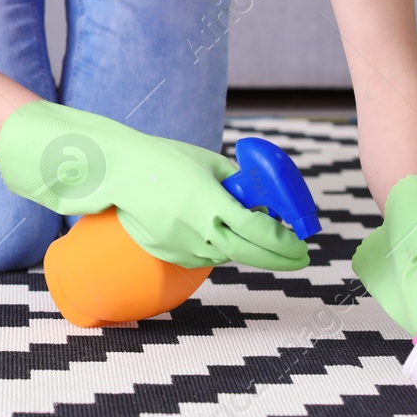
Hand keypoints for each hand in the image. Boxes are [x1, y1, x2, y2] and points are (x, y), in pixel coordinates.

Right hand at [0, 100, 310, 271]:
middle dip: (278, 257)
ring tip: (258, 239)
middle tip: (297, 257)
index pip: (257, 230)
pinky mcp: (166, 252)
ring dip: (245, 250)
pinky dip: (216, 249)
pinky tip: (214, 234)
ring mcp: (179, 244)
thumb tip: (263, 197)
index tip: (302, 244)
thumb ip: (235, 182)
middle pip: (248, 253)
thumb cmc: (162, 159)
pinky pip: (203, 257)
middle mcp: (195, 227)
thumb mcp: (207, 162)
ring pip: (226, 256)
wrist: (114, 171)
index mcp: (208, 200)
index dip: (284, 241)